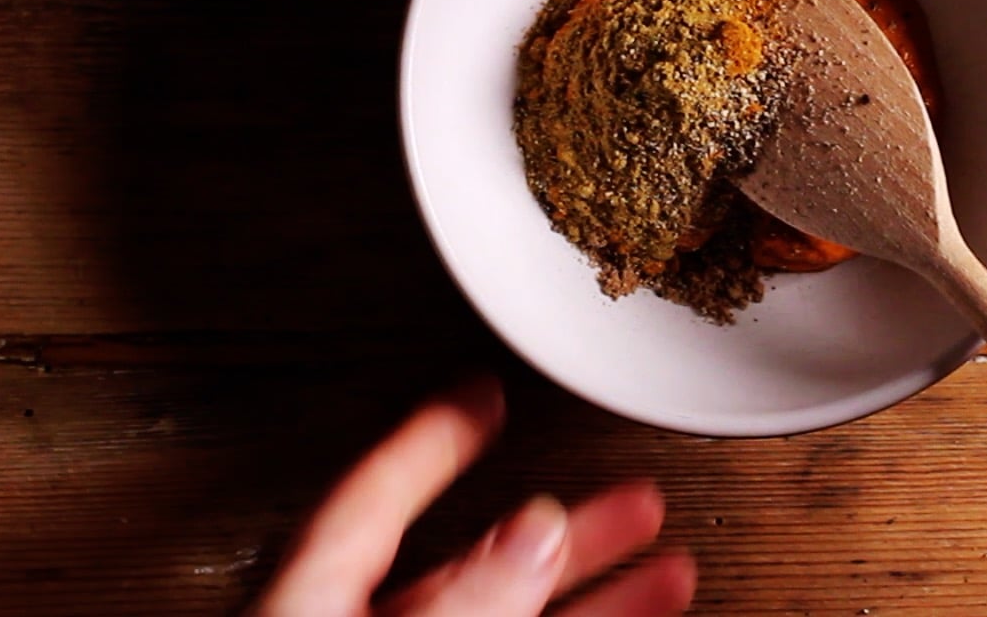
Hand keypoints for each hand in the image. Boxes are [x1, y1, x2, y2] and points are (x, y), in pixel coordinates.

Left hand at [253, 376, 695, 616]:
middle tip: (630, 486)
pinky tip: (639, 613)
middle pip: (475, 560)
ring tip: (670, 560)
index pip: (373, 497)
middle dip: (561, 519)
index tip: (479, 391)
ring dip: (596, 587)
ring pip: (517, 614)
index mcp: (317, 595)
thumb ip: (460, 593)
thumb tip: (530, 532)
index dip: (431, 437)